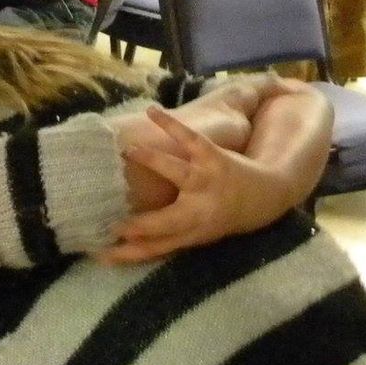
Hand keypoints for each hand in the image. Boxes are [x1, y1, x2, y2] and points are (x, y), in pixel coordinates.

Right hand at [101, 107, 292, 264]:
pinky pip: (190, 139)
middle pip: (167, 221)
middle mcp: (199, 211)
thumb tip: (112, 248)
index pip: (155, 247)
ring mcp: (207, 182)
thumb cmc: (217, 218)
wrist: (265, 196)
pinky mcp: (214, 158)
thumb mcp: (192, 234)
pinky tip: (150, 111)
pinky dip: (170, 124)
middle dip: (142, 225)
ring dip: (153, 161)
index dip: (127, 253)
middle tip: (112, 223)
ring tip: (128, 151)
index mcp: (191, 233)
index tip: (100, 252)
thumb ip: (158, 239)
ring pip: (178, 173)